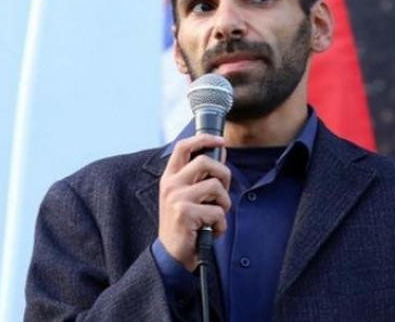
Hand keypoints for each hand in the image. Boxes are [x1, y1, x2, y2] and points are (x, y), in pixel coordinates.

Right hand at [158, 134, 230, 271]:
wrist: (172, 255)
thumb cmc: (184, 225)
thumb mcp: (186, 197)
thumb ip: (200, 177)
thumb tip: (220, 152)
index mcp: (170, 178)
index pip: (183, 147)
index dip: (203, 139)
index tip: (220, 141)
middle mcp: (171, 185)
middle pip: (205, 161)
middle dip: (223, 174)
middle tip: (223, 191)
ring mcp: (177, 198)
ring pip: (216, 187)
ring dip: (224, 204)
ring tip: (215, 216)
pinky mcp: (185, 213)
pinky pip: (217, 212)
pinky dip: (220, 225)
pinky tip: (211, 231)